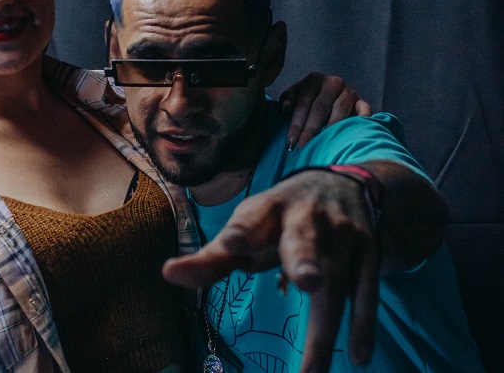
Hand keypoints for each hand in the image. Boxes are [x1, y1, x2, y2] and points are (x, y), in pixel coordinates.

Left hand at [162, 169, 377, 372]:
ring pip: (337, 281)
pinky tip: (358, 356)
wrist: (341, 184)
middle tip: (307, 281)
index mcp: (267, 211)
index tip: (231, 247)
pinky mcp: (369, 252)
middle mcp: (306, 218)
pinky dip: (363, 324)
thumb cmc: (278, 218)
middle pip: (304, 240)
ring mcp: (342, 234)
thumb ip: (213, 256)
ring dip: (330, 322)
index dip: (241, 234)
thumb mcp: (247, 228)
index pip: (251, 221)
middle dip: (306, 259)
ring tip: (313, 370)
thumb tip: (168, 274)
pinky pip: (367, 290)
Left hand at [280, 73, 371, 149]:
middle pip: (320, 106)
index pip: (303, 102)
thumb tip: (286, 108)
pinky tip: (351, 132)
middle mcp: (333, 82)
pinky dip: (360, 119)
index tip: (291, 141)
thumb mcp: (296, 96)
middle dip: (310, 128)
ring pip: (340, 108)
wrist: (333, 97)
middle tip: (303, 146)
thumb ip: (288, 99)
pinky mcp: (362, 102)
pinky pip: (364, 109)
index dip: (296, 122)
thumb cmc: (309, 101)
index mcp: (314, 79)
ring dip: (331, 126)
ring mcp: (349, 91)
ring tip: (324, 142)